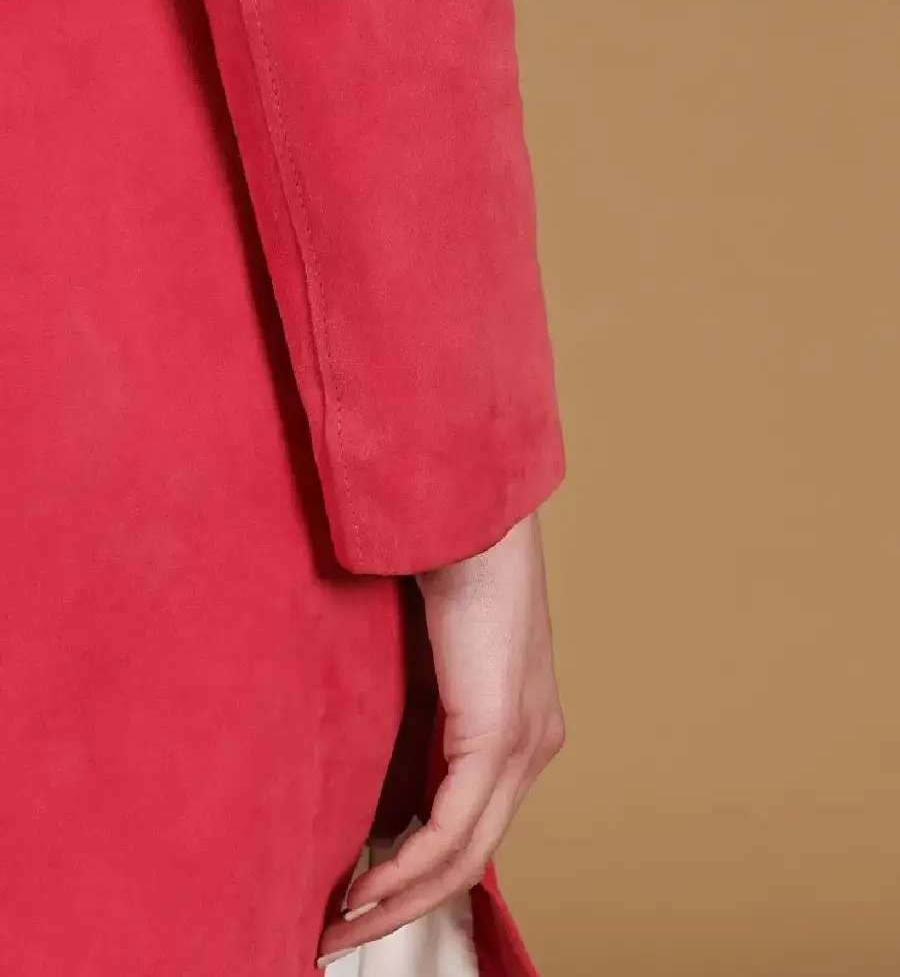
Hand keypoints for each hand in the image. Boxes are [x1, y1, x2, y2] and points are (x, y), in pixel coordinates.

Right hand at [317, 513, 564, 965]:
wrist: (467, 520)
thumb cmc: (443, 577)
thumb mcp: (429, 667)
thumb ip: (418, 720)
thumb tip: (374, 768)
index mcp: (522, 728)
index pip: (475, 825)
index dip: (419, 874)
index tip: (361, 901)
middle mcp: (535, 745)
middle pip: (473, 855)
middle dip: (404, 905)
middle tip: (341, 933)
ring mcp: (524, 743)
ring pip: (466, 854)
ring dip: (400, 901)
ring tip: (341, 927)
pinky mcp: (498, 734)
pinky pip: (453, 828)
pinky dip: (406, 869)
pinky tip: (364, 892)